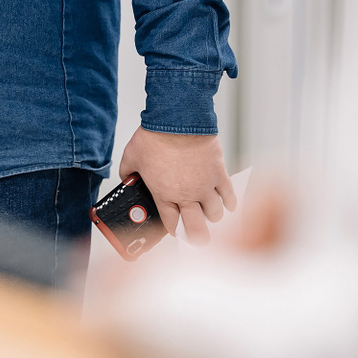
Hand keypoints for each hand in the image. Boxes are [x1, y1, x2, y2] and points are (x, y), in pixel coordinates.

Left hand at [118, 129, 235, 244]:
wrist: (178, 119)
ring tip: (210, 215)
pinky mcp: (219, 173)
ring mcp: (205, 186)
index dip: (174, 230)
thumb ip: (128, 172)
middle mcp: (186, 195)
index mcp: (164, 195)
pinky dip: (230, 202)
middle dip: (197, 237)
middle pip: (196, 228)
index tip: (175, 230)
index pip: (172, 224)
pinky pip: (229, 195)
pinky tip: (228, 205)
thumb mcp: (132, 156)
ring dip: (213, 217)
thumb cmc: (155, 136)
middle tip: (197, 238)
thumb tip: (127, 177)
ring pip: (215, 214)